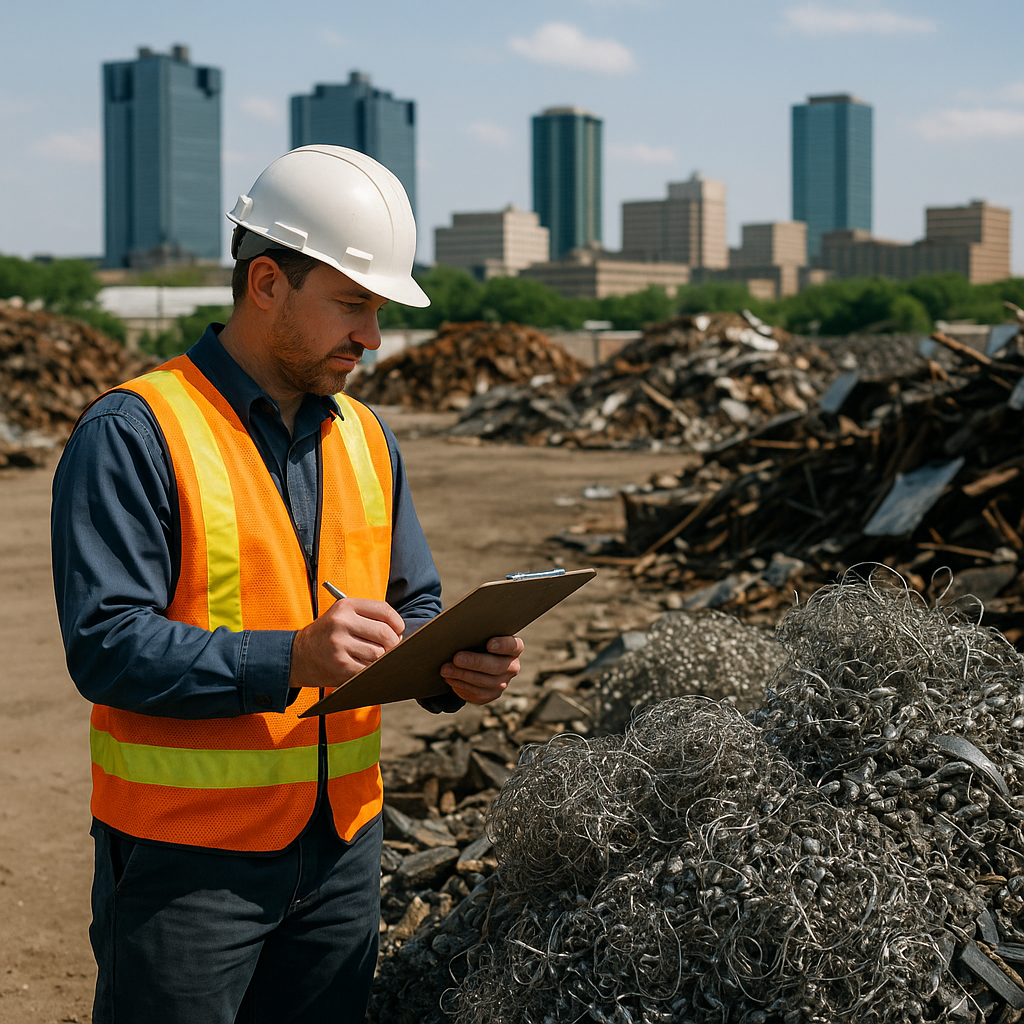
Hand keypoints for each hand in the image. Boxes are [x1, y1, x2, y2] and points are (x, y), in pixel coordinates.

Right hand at [290, 598, 404, 688]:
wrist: (297, 655)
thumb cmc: (326, 635)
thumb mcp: (342, 615)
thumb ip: (368, 618)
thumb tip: (400, 633)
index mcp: (345, 606)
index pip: (384, 611)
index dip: (397, 623)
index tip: (398, 630)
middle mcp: (341, 623)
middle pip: (385, 634)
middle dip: (393, 643)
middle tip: (390, 647)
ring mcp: (339, 645)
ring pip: (378, 654)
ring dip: (380, 659)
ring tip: (370, 657)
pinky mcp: (339, 665)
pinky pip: (368, 669)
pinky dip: (370, 670)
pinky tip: (362, 667)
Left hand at [440, 635, 523, 705]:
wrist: (478, 664)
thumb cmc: (478, 642)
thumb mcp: (480, 636)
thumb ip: (476, 633)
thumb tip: (457, 631)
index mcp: (514, 648)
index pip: (513, 646)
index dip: (502, 645)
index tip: (489, 644)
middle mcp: (512, 667)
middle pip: (496, 666)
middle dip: (474, 662)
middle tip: (456, 658)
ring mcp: (502, 683)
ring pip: (483, 682)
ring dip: (462, 675)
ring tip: (445, 669)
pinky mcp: (490, 695)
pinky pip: (475, 693)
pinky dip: (460, 685)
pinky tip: (449, 678)